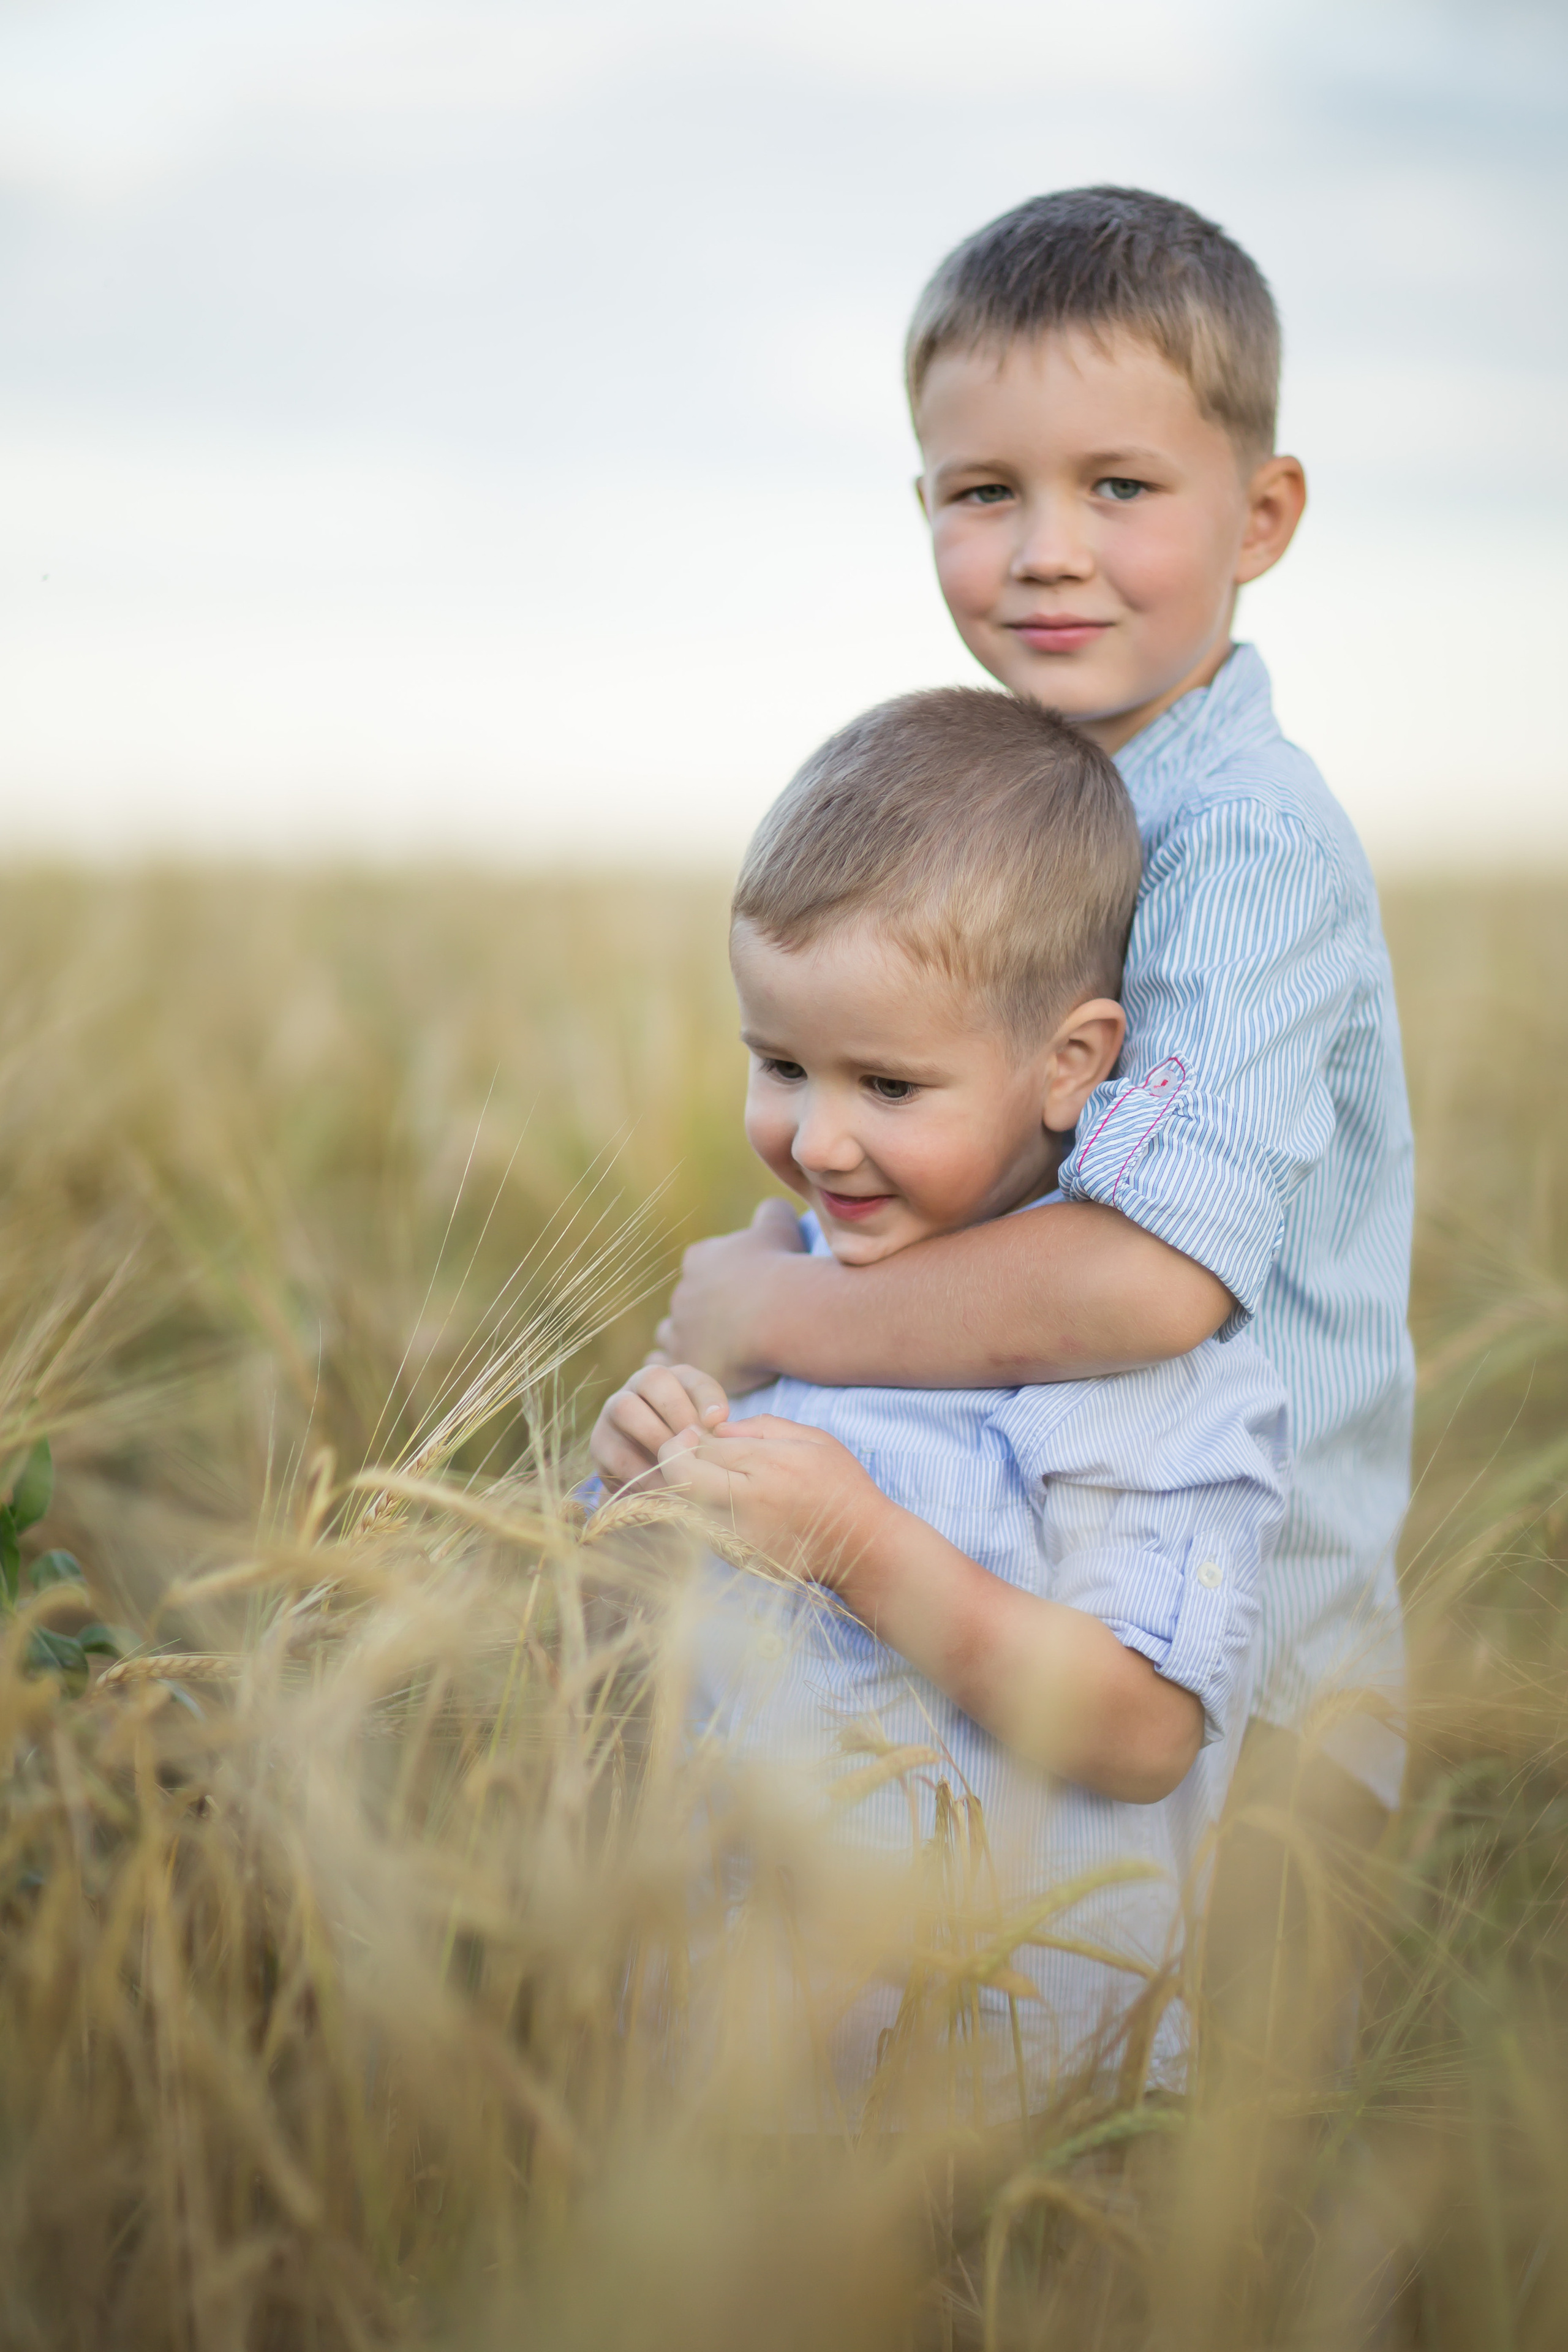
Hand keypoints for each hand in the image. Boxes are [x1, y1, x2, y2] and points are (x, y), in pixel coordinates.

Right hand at [589, 1362, 730, 1493]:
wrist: (654, 1484)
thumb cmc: (690, 1455)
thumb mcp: (707, 1436)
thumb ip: (715, 1425)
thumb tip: (717, 1421)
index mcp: (672, 1381)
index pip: (689, 1376)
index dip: (706, 1397)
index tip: (719, 1421)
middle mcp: (638, 1387)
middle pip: (652, 1379)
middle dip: (678, 1411)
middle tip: (696, 1442)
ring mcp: (612, 1413)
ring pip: (626, 1409)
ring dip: (657, 1440)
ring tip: (681, 1467)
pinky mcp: (599, 1446)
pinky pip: (616, 1455)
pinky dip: (643, 1474)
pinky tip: (665, 1489)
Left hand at [654, 1198, 806, 1390]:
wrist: (783, 1315)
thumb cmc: (783, 1269)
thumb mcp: (780, 1227)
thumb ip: (771, 1213)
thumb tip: (770, 1209)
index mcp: (700, 1258)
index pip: (701, 1264)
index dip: (722, 1278)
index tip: (743, 1290)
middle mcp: (682, 1292)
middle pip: (688, 1301)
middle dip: (706, 1311)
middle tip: (738, 1325)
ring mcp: (679, 1330)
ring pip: (671, 1334)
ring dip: (688, 1339)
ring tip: (716, 1351)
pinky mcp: (683, 1363)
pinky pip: (663, 1364)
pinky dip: (674, 1366)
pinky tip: (695, 1367)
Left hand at [654, 1412, 891, 1589]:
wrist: (863, 1546)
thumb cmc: (840, 1485)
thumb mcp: (813, 1439)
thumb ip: (761, 1427)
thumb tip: (717, 1429)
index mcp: (770, 1467)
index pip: (706, 1447)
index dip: (692, 1437)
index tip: (695, 1433)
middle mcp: (750, 1504)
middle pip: (683, 1477)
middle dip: (674, 1457)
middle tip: (685, 1449)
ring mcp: (742, 1537)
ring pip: (684, 1507)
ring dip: (683, 1488)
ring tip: (701, 1475)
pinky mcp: (740, 1559)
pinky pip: (701, 1530)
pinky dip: (698, 1513)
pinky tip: (718, 1502)